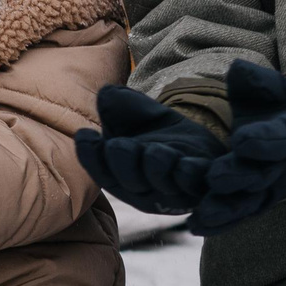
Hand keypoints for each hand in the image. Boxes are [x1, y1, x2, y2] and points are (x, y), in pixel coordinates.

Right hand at [73, 84, 224, 214]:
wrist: (197, 146)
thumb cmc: (156, 133)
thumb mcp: (136, 114)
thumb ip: (120, 104)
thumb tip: (106, 94)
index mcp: (120, 175)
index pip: (101, 171)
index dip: (90, 156)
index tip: (85, 134)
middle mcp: (144, 190)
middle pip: (130, 181)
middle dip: (122, 163)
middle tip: (118, 145)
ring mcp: (173, 190)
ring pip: (162, 182)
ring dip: (157, 167)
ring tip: (154, 150)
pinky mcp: (201, 184)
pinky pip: (195, 182)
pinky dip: (190, 173)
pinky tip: (187, 163)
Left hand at [189, 60, 285, 235]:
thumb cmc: (275, 106)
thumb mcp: (270, 88)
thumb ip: (258, 81)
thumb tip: (239, 71)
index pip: (279, 138)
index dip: (263, 140)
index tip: (242, 138)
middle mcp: (278, 165)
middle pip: (261, 175)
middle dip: (239, 176)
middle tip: (215, 176)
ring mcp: (265, 188)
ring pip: (247, 202)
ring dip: (226, 209)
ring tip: (203, 214)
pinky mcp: (250, 203)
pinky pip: (235, 216)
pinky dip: (218, 224)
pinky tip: (196, 226)